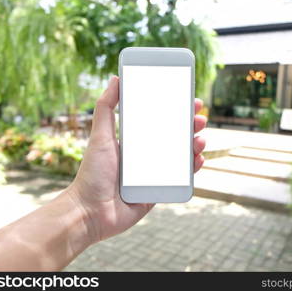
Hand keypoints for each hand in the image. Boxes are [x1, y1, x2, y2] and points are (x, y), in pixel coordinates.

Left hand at [67, 76, 206, 243]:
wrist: (90, 212)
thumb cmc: (92, 173)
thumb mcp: (100, 136)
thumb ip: (106, 108)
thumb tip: (115, 78)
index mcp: (135, 141)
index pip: (160, 121)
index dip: (177, 110)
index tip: (189, 100)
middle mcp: (146, 156)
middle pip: (175, 137)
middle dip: (190, 126)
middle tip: (200, 118)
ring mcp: (155, 174)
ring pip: (181, 156)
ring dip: (195, 145)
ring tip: (200, 139)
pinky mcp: (159, 191)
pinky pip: (181, 178)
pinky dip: (192, 169)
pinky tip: (197, 159)